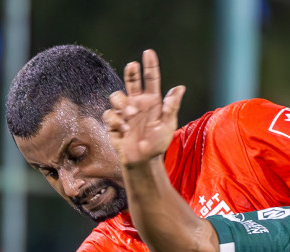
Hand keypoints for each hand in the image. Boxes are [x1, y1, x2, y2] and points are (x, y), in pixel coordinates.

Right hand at [103, 49, 184, 167]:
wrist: (143, 161)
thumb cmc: (157, 144)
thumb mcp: (168, 126)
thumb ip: (171, 107)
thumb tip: (180, 88)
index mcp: (151, 101)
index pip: (150, 79)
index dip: (149, 65)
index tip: (148, 52)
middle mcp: (137, 103)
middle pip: (131, 81)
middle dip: (131, 72)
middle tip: (133, 66)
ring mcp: (124, 112)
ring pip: (116, 96)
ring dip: (123, 104)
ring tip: (131, 116)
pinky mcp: (113, 123)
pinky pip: (109, 114)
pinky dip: (116, 120)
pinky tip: (124, 129)